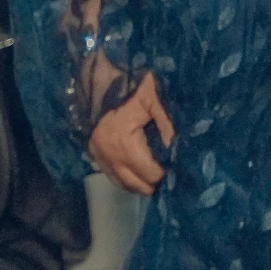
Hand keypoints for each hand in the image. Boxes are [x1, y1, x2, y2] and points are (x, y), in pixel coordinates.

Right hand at [91, 71, 175, 195]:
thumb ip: (167, 124)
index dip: (164, 172)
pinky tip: (137, 174)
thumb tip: (176, 147)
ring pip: (122, 184)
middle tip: (169, 174)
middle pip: (136, 185)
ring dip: (139, 184)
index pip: (149, 173)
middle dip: (153, 183)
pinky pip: (111, 176)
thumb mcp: (153, 100)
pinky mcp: (94, 155)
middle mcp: (110, 157)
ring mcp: (99, 158)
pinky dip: (125, 178)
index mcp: (126, 145)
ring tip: (155, 177)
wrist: (99, 84)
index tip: (176, 166)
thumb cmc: (129, 90)